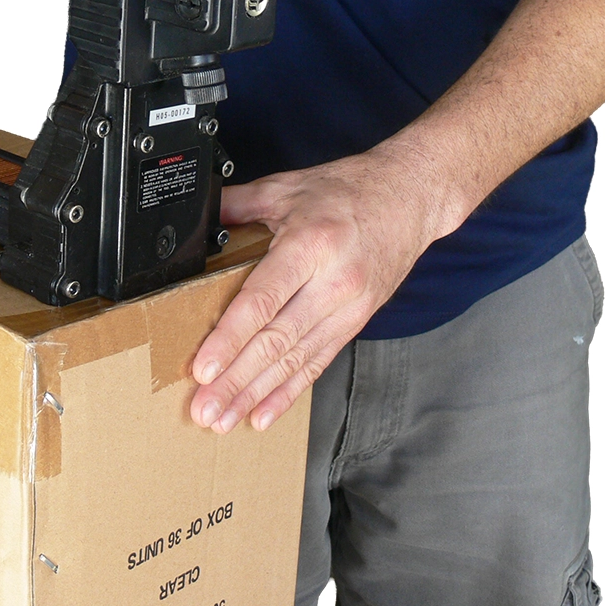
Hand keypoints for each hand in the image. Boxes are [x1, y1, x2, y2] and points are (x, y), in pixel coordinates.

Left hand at [189, 146, 453, 432]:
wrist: (409, 198)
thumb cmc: (349, 190)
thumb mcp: (287, 186)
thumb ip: (238, 203)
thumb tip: (195, 218)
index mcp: (311, 244)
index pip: (263, 300)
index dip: (231, 338)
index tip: (204, 367)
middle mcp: (332, 281)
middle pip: (277, 340)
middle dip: (236, 380)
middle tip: (205, 410)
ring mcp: (348, 306)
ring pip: (295, 359)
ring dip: (256, 394)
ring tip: (223, 419)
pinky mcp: (356, 322)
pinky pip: (317, 362)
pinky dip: (288, 392)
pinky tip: (262, 414)